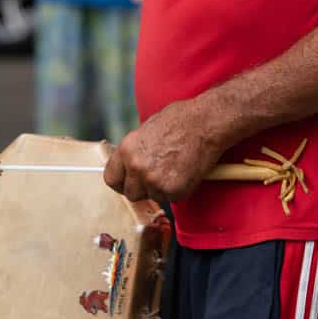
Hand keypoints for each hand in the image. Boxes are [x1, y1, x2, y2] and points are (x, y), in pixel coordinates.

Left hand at [103, 99, 222, 202]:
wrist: (207, 123)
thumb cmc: (181, 120)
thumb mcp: (147, 129)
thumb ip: (136, 150)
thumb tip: (130, 164)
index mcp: (127, 149)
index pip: (111, 178)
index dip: (121, 181)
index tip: (129, 181)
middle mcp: (137, 167)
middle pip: (131, 193)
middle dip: (143, 188)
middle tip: (158, 176)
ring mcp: (155, 181)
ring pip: (153, 196)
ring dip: (162, 188)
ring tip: (176, 167)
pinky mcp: (174, 191)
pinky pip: (172, 198)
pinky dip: (179, 189)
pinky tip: (186, 171)